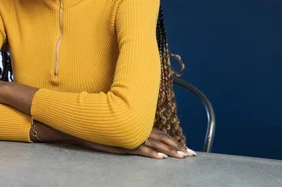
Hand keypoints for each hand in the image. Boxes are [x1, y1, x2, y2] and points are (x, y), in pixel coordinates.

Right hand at [80, 128, 195, 158]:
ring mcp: (133, 137)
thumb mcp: (124, 129)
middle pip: (163, 139)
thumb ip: (135, 133)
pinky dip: (152, 154)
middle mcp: (139, 130)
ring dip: (170, 151)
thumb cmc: (105, 126)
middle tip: (192, 154)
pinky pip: (141, 149)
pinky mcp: (125, 144)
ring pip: (156, 145)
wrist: (88, 123)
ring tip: (182, 157)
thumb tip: (145, 138)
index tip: (186, 147)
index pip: (162, 134)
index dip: (175, 141)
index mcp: (141, 127)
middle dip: (178, 147)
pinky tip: (161, 159)